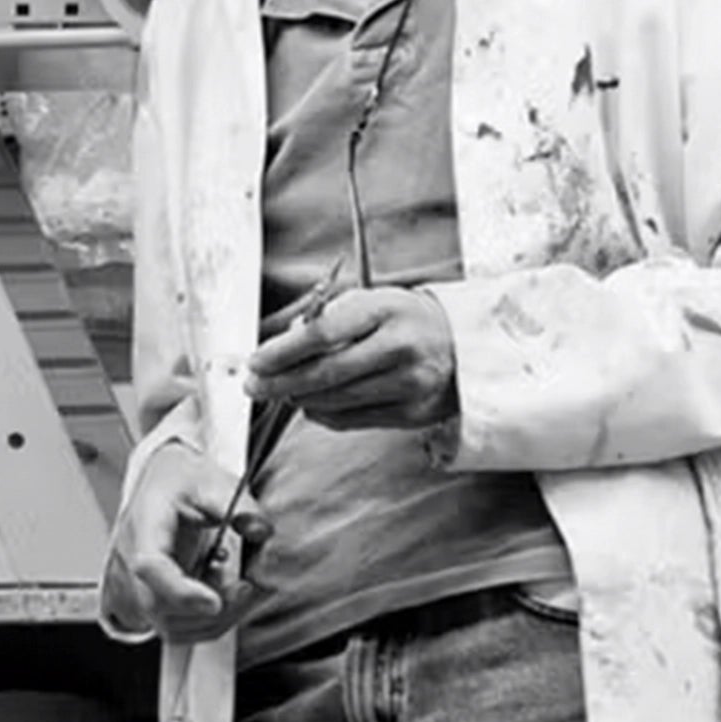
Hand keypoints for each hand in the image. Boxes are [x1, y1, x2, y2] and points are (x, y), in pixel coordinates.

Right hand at [99, 441, 269, 639]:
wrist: (162, 482)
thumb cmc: (181, 481)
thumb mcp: (214, 480)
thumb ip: (240, 504)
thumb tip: (260, 530)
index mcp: (145, 527)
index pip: (150, 567)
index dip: (180, 592)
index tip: (214, 602)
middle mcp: (134, 561)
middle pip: (160, 606)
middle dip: (212, 609)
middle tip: (251, 588)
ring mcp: (140, 584)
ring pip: (169, 626)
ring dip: (214, 621)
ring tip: (245, 592)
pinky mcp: (155, 597)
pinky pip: (177, 626)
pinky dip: (208, 623)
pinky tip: (228, 596)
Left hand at [245, 286, 458, 429]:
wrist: (466, 346)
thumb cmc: (409, 321)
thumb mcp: (374, 301)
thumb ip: (329, 319)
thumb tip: (282, 348)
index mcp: (388, 309)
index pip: (323, 333)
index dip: (283, 351)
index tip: (258, 361)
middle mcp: (400, 347)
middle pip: (325, 373)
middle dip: (281, 382)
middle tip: (255, 386)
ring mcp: (408, 384)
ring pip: (335, 400)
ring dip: (300, 398)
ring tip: (286, 390)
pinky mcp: (411, 412)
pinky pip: (351, 419)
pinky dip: (325, 413)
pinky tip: (316, 403)